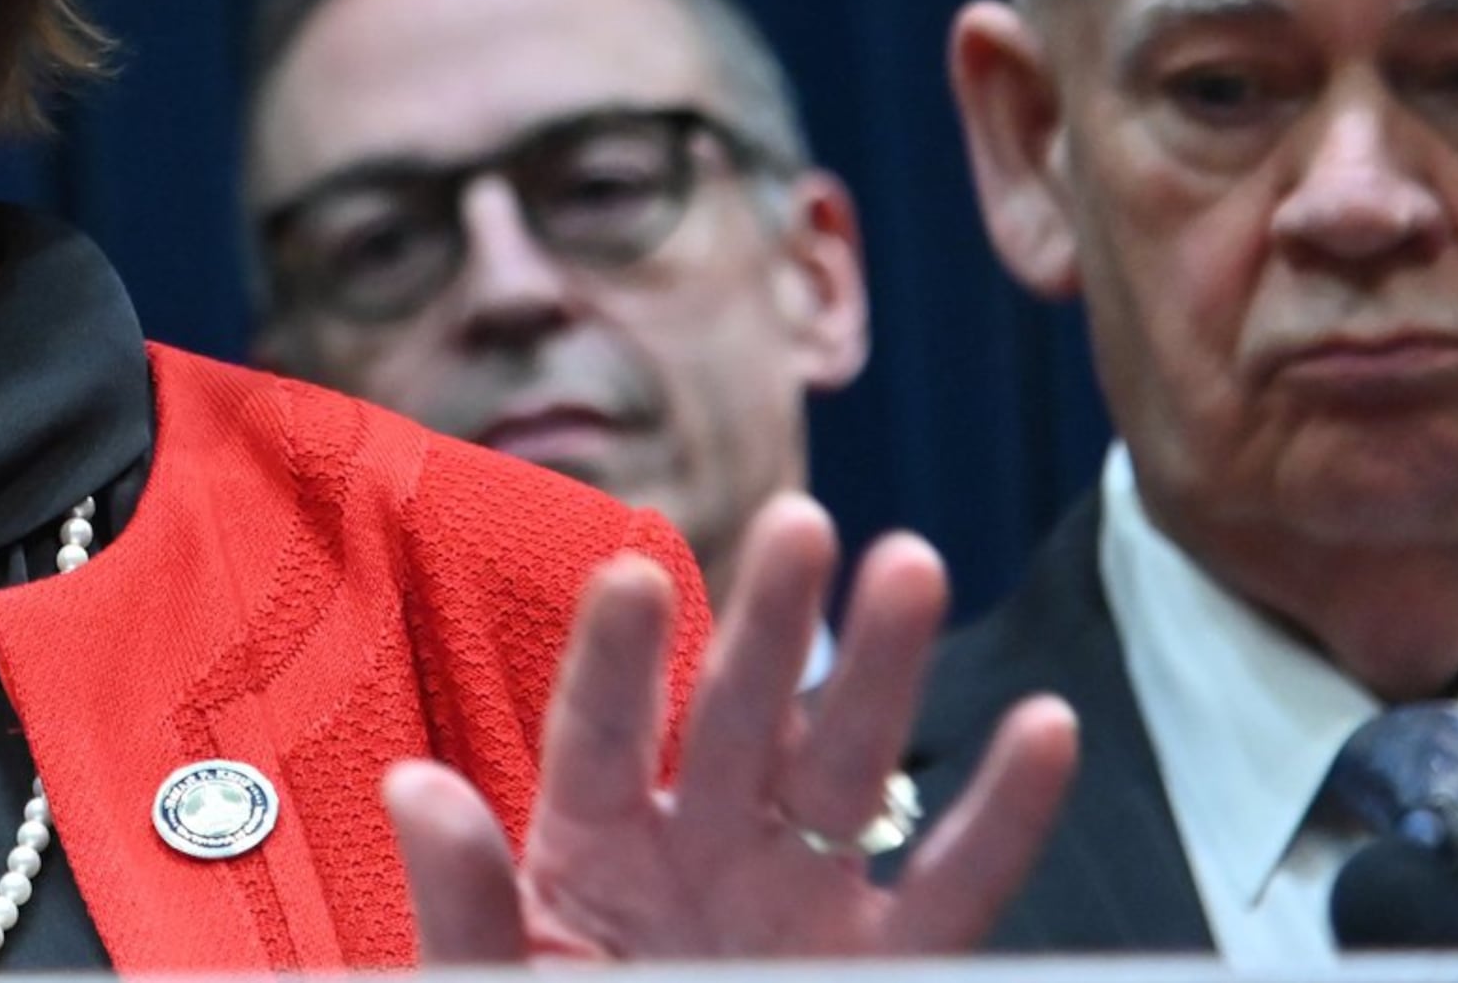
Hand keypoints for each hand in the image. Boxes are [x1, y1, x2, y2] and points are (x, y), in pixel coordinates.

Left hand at [383, 493, 1076, 962]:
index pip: (601, 734)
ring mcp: (797, 906)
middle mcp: (702, 853)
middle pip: (737, 718)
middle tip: (800, 521)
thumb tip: (413, 785)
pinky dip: (1006, 816)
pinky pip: (954, 889)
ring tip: (911, 563)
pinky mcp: (882, 967)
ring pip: (846, 771)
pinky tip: (1044, 728)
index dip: (618, 657)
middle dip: (770, 622)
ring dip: (884, 673)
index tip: (634, 573)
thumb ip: (464, 901)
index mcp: (590, 852)